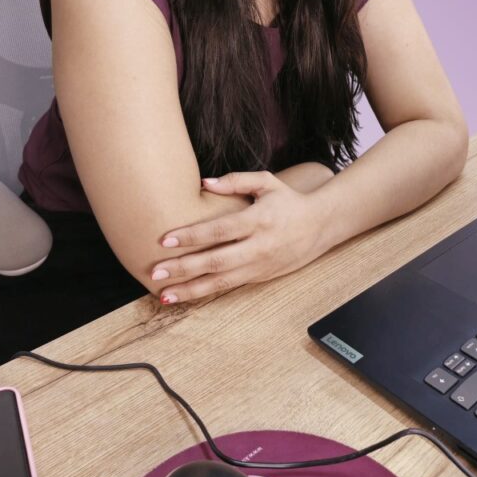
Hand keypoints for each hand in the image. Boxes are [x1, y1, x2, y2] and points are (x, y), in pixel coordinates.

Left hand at [150, 170, 327, 303]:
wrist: (320, 225)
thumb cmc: (289, 200)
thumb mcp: (267, 182)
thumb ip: (235, 180)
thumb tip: (204, 183)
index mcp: (258, 220)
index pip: (219, 231)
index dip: (192, 236)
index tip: (165, 240)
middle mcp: (258, 247)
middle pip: (216, 261)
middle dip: (183, 269)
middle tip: (155, 273)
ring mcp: (259, 266)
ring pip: (221, 282)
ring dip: (191, 290)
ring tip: (165, 295)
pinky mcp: (260, 277)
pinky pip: (229, 287)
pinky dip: (206, 293)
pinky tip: (187, 296)